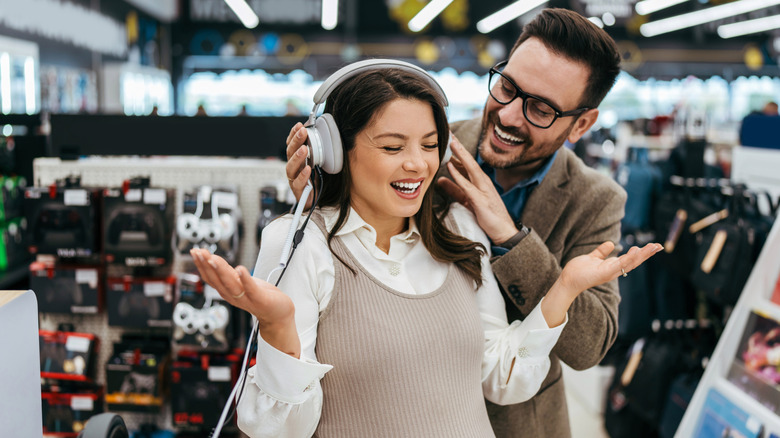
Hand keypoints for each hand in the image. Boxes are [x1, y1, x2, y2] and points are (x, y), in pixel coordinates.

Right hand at [190, 248, 299, 357]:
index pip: (210, 277)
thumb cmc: (260, 296)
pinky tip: (240, 269)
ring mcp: (246, 298)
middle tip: (199, 252)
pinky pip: (251, 289)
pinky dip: (245, 279)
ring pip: (230, 284)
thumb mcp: (241, 282)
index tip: (195, 251)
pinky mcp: (260, 299)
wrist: (278, 314)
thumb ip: (229, 274)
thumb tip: (215, 261)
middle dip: (207, 265)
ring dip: (221, 270)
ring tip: (213, 258)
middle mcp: (233, 296)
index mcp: (227, 290)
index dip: (201, 265)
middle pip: (217, 280)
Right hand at [286, 122, 312, 206]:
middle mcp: (294, 168)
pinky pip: (298, 183)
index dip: (294, 135)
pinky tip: (308, 169)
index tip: (299, 125)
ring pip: (291, 167)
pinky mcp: (298, 191)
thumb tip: (325, 134)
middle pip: (290, 152)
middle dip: (296, 141)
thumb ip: (319, 151)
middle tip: (302, 132)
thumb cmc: (317, 180)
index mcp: (297, 160)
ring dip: (297, 157)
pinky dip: (303, 176)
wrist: (317, 201)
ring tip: (304, 149)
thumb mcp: (319, 162)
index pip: (292, 145)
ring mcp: (294, 179)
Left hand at [436, 134, 517, 243]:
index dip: (458, 151)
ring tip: (451, 143)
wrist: (503, 231)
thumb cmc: (487, 215)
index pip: (467, 163)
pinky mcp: (480, 200)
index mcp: (480, 181)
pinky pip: (467, 186)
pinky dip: (459, 175)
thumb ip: (454, 189)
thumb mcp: (467, 200)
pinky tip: (451, 167)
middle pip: (469, 161)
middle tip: (450, 134)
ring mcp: (483, 190)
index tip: (449, 139)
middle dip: (460, 148)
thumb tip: (440, 180)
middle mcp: (483, 182)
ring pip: (470, 169)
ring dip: (460, 156)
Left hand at [542, 242, 662, 326]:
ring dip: (641, 255)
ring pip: (630, 263)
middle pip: (634, 261)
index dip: (642, 253)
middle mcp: (614, 270)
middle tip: (659, 246)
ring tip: (652, 247)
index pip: (631, 259)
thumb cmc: (579, 271)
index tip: (654, 246)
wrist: (568, 280)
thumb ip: (602, 252)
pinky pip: (619, 265)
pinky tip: (636, 251)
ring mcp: (610, 272)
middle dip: (647, 254)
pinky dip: (628, 258)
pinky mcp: (605, 273)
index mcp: (612, 266)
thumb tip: (611, 244)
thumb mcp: (593, 258)